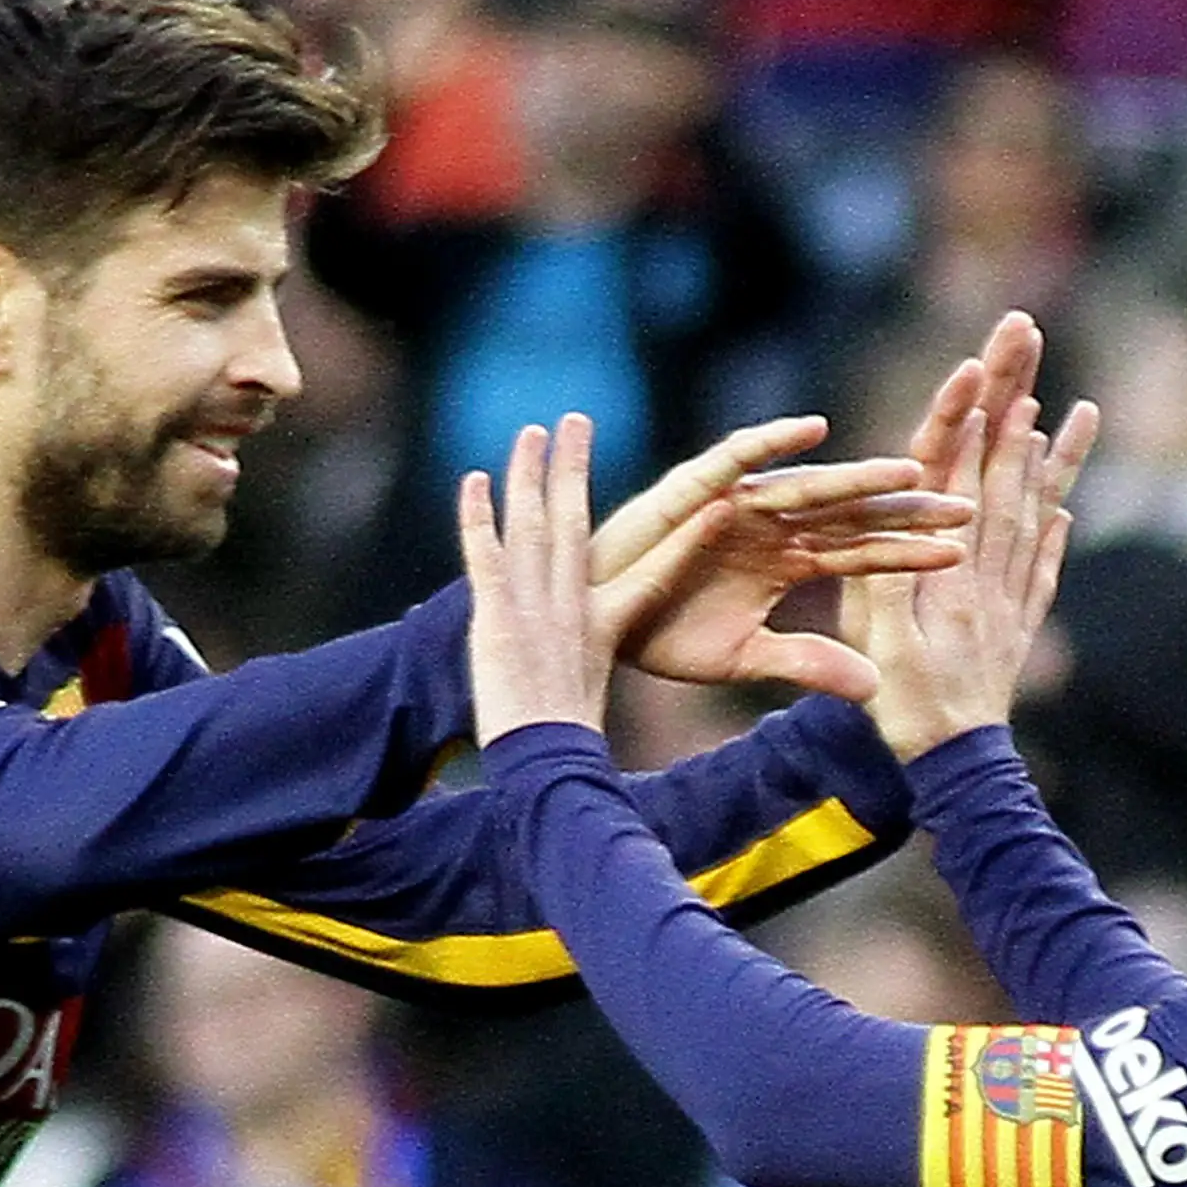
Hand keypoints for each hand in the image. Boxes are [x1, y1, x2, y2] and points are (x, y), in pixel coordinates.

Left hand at [462, 415, 726, 743]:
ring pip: (534, 526)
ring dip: (530, 474)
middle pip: (576, 523)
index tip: (716, 499)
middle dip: (575, 468)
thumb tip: (599, 679)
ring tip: (533, 431)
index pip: (651, 568)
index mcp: (605, 627)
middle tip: (578, 421)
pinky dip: (477, 518)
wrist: (548, 766)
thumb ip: (594, 674)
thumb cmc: (571, 750)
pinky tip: (470, 481)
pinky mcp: (497, 619)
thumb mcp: (592, 705)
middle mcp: (573, 607)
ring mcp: (535, 609)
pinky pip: (486, 556)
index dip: (683, 534)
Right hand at [595, 415, 969, 697]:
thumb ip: (807, 663)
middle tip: (967, 502)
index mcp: (788, 560)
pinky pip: (736, 459)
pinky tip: (813, 430)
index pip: (864, 555)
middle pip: (852, 514)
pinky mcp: (693, 487)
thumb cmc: (663, 629)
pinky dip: (771, 444)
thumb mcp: (744, 658)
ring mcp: (737, 501)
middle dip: (906, 509)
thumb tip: (875, 688)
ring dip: (858, 478)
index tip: (966, 553)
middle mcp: (774, 523)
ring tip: (911, 470)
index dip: (912, 553)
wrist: (594, 618)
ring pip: (810, 486)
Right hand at [846, 373, 1094, 760]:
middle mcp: (984, 574)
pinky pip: (1041, 569)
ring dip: (1050, 459)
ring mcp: (1007, 599)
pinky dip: (1054, 533)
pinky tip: (1066, 508)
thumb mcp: (881, 643)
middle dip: (1015, 401)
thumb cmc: (907, 710)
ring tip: (1074, 408)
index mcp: (948, 570)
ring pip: (1034, 513)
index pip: (958, 478)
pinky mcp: (1017, 628)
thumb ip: (893, 575)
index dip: (971, 421)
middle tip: (1028, 340)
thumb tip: (912, 505)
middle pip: (1004, 474)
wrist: (957, 771)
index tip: (986, 367)